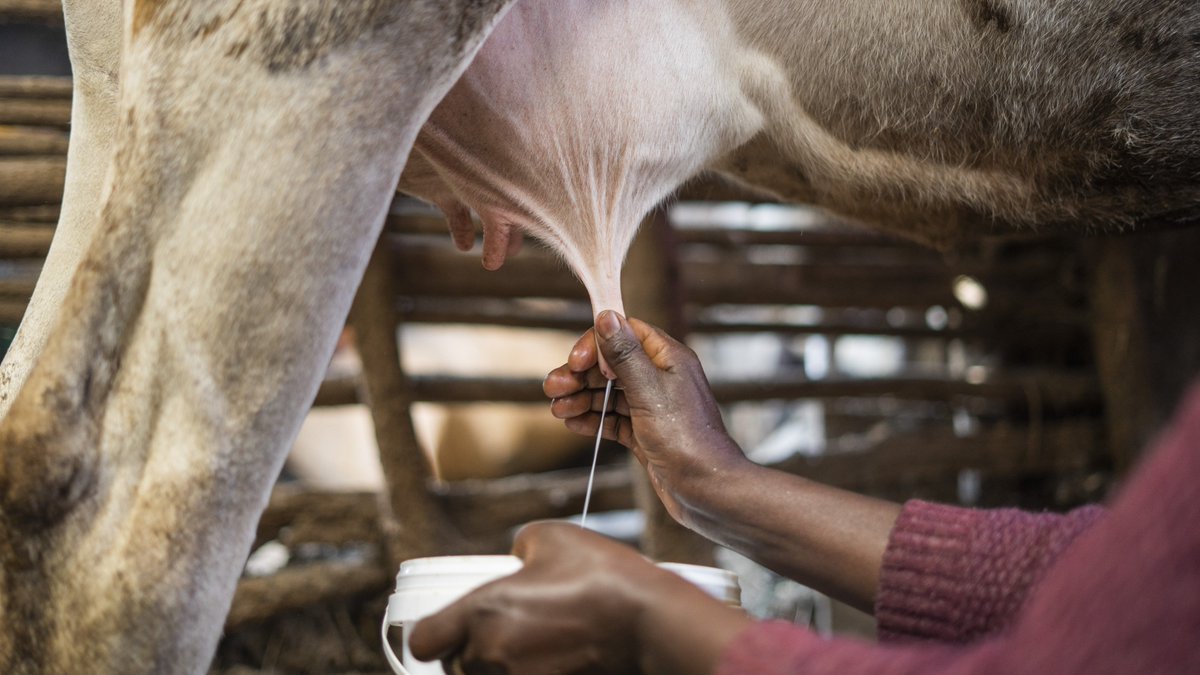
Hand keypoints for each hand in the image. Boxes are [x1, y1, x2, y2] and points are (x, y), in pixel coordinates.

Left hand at [408, 521, 749, 674]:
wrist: (649, 623)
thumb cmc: (602, 576)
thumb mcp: (553, 537)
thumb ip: (520, 545)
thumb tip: (516, 558)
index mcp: (481, 611)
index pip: (425, 642)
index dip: (436, 635)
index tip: (452, 629)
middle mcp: (489, 654)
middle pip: (457, 668)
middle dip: (474, 654)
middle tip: (508, 635)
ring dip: (501, 668)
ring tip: (535, 648)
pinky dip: (529, 674)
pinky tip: (554, 661)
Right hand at [543, 311, 749, 527]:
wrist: (706, 491)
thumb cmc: (687, 440)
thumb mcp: (649, 391)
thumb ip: (625, 354)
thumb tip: (607, 316)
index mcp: (668, 359)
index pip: (625, 334)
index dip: (595, 344)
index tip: (575, 362)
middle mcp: (660, 378)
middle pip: (610, 365)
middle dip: (579, 375)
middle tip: (553, 388)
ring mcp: (652, 407)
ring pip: (608, 394)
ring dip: (581, 398)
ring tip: (557, 409)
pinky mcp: (645, 432)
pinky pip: (613, 419)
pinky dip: (592, 419)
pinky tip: (572, 422)